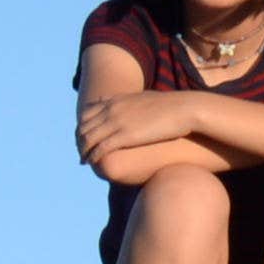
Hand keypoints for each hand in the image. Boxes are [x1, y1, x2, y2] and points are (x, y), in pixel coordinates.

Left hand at [74, 85, 197, 168]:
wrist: (183, 108)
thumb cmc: (171, 107)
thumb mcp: (146, 99)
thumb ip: (132, 102)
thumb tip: (131, 104)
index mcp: (116, 100)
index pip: (87, 112)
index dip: (82, 127)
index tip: (83, 138)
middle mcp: (112, 109)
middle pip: (84, 126)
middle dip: (79, 141)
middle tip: (81, 152)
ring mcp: (117, 122)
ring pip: (88, 138)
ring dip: (83, 151)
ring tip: (84, 161)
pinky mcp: (125, 135)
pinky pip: (100, 148)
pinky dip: (92, 156)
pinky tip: (92, 164)